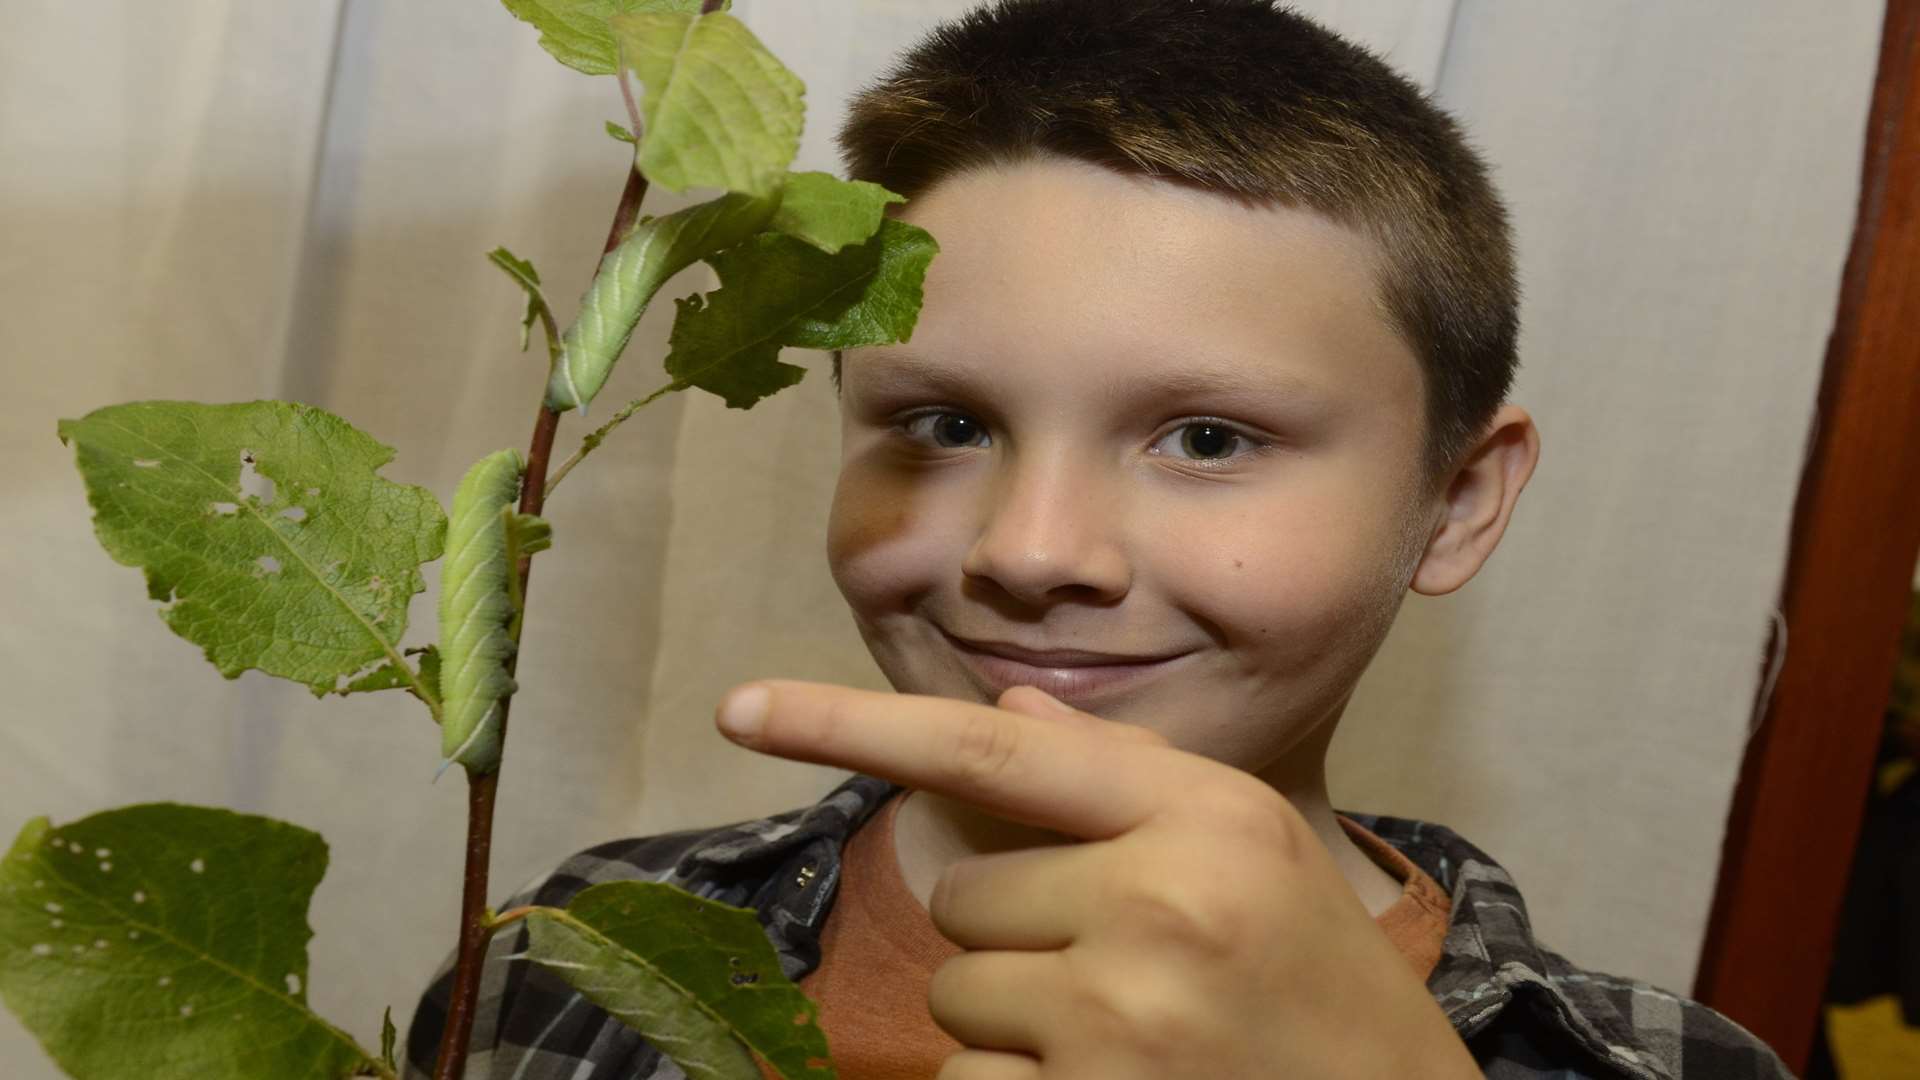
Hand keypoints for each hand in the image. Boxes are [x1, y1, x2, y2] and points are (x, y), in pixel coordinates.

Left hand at [713, 680, 1479, 1078]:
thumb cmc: (1318, 984)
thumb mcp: (1252, 850)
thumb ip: (1124, 777)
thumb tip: (1007, 706)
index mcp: (1202, 817)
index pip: (989, 748)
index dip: (849, 722)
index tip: (738, 706)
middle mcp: (1157, 908)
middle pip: (965, 889)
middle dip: (1022, 928)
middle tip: (1134, 967)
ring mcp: (1118, 1023)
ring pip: (958, 991)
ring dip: (1017, 1017)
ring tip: (1132, 1035)